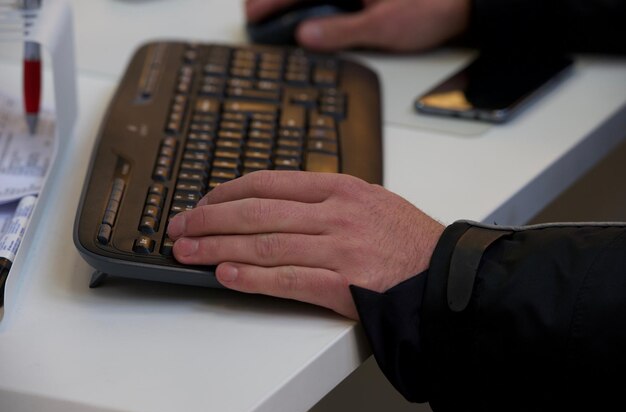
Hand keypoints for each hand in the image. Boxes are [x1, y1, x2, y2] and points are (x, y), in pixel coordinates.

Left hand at [167, 171, 443, 318]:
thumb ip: (325, 198)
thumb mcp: (370, 200)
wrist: (444, 275)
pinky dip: (252, 278)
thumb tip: (275, 203)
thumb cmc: (408, 239)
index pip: (269, 183)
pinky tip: (225, 275)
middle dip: (210, 219)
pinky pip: (287, 280)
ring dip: (219, 248)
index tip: (204, 201)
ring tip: (188, 252)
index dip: (227, 192)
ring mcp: (339, 250)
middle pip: (257, 212)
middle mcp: (336, 215)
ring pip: (265, 245)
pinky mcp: (343, 286)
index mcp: (341, 189)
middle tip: (180, 226)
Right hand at [245, 0, 469, 51]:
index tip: (253, 17)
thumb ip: (339, 31)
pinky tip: (316, 9)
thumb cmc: (433, 7)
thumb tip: (306, 36)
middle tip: (258, 12)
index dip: (268, 3)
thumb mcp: (382, 27)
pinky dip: (320, 1)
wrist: (471, 0)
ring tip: (280, 11)